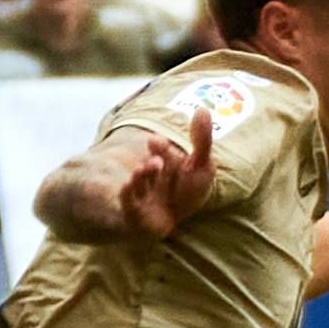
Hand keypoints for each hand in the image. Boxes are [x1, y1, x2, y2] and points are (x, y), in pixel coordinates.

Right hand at [116, 111, 220, 239]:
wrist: (177, 219)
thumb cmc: (188, 190)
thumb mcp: (201, 165)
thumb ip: (201, 139)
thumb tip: (202, 109)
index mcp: (164, 162)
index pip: (162, 152)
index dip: (161, 147)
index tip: (155, 141)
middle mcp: (150, 176)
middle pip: (149, 167)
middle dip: (152, 162)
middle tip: (155, 155)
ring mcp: (142, 194)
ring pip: (137, 184)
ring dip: (141, 176)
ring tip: (145, 168)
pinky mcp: (135, 213)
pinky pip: (127, 203)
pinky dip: (126, 194)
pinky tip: (127, 185)